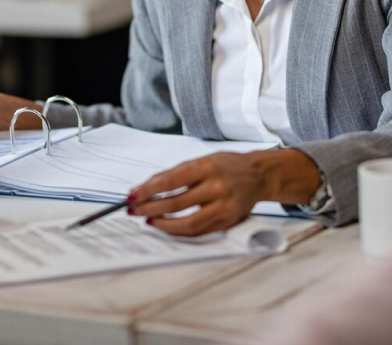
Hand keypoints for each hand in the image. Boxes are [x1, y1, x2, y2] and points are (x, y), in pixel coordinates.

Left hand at [127, 149, 320, 236]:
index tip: (133, 195)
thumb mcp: (202, 160)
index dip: (149, 189)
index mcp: (208, 166)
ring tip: (148, 220)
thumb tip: (148, 187)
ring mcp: (224, 207)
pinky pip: (199, 231)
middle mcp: (217, 187)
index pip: (172, 180)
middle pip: (176, 203)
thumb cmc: (226, 165)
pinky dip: (179, 231)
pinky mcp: (228, 222)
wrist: (258, 175)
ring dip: (163, 224)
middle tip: (134, 209)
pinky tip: (166, 226)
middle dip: (150, 208)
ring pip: (187, 223)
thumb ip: (177, 173)